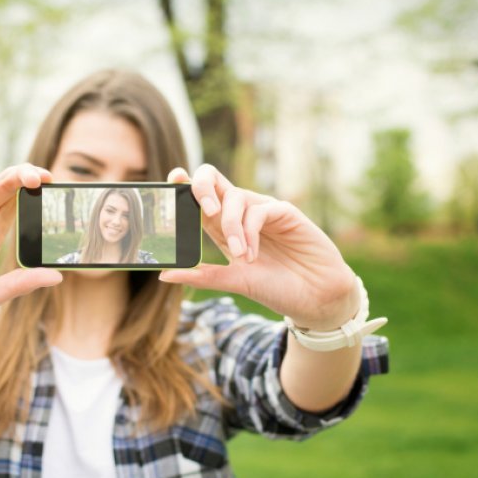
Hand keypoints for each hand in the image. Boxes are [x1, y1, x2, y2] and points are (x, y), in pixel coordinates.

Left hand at [159, 165, 358, 330]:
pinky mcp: (285, 212)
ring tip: (241, 256)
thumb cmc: (275, 288)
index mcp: (223, 228)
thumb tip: (163, 274)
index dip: (185, 185)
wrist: (314, 299)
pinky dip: (250, 231)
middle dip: (202, 186)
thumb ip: (201, 276)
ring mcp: (263, 210)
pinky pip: (259, 210)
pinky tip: (253, 254)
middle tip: (203, 210)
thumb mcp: (233, 282)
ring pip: (236, 197)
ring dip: (232, 227)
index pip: (200, 199)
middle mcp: (241, 214)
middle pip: (215, 181)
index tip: (172, 178)